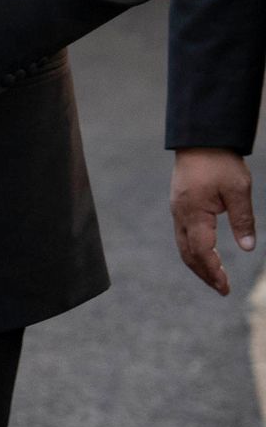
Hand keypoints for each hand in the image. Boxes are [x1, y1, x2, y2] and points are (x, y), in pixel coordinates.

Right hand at [170, 147, 255, 294]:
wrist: (200, 138)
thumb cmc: (220, 161)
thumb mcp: (239, 189)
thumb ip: (243, 219)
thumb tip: (248, 247)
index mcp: (194, 213)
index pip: (201, 252)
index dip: (213, 272)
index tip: (225, 288)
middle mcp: (181, 216)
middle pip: (188, 255)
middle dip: (205, 274)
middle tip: (222, 289)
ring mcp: (177, 211)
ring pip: (183, 247)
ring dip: (198, 265)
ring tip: (215, 277)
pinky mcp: (180, 206)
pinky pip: (183, 236)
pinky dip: (194, 251)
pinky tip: (206, 254)